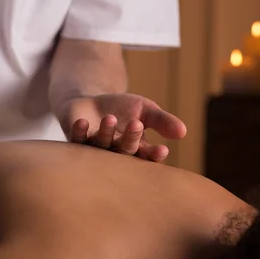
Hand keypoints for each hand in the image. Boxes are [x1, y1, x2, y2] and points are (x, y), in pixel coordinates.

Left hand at [58, 94, 186, 161]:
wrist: (91, 102)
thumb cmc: (121, 109)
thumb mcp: (145, 110)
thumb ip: (162, 120)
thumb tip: (183, 132)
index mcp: (134, 148)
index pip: (146, 156)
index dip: (153, 155)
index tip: (162, 150)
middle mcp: (114, 153)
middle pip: (124, 151)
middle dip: (131, 139)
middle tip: (137, 125)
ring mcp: (94, 148)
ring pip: (101, 145)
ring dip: (106, 132)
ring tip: (110, 118)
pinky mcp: (76, 140)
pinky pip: (77, 139)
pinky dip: (80, 131)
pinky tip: (83, 122)